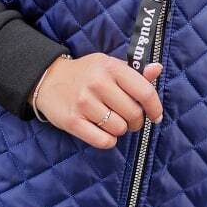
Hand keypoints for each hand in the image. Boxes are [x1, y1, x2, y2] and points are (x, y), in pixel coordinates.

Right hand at [33, 53, 163, 149]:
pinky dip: (108, 141)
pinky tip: (104, 132)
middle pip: (133, 114)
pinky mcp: (72, 121)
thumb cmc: (87, 73)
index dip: (155, 107)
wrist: (49, 79)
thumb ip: (135, 71)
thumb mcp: (109, 65)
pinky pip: (103, 141)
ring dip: (120, 130)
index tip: (156, 116)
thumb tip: (157, 69)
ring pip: (119, 129)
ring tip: (112, 121)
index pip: (144, 91)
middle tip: (129, 119)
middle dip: (136, 121)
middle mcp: (98, 84)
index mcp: (111, 67)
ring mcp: (84, 103)